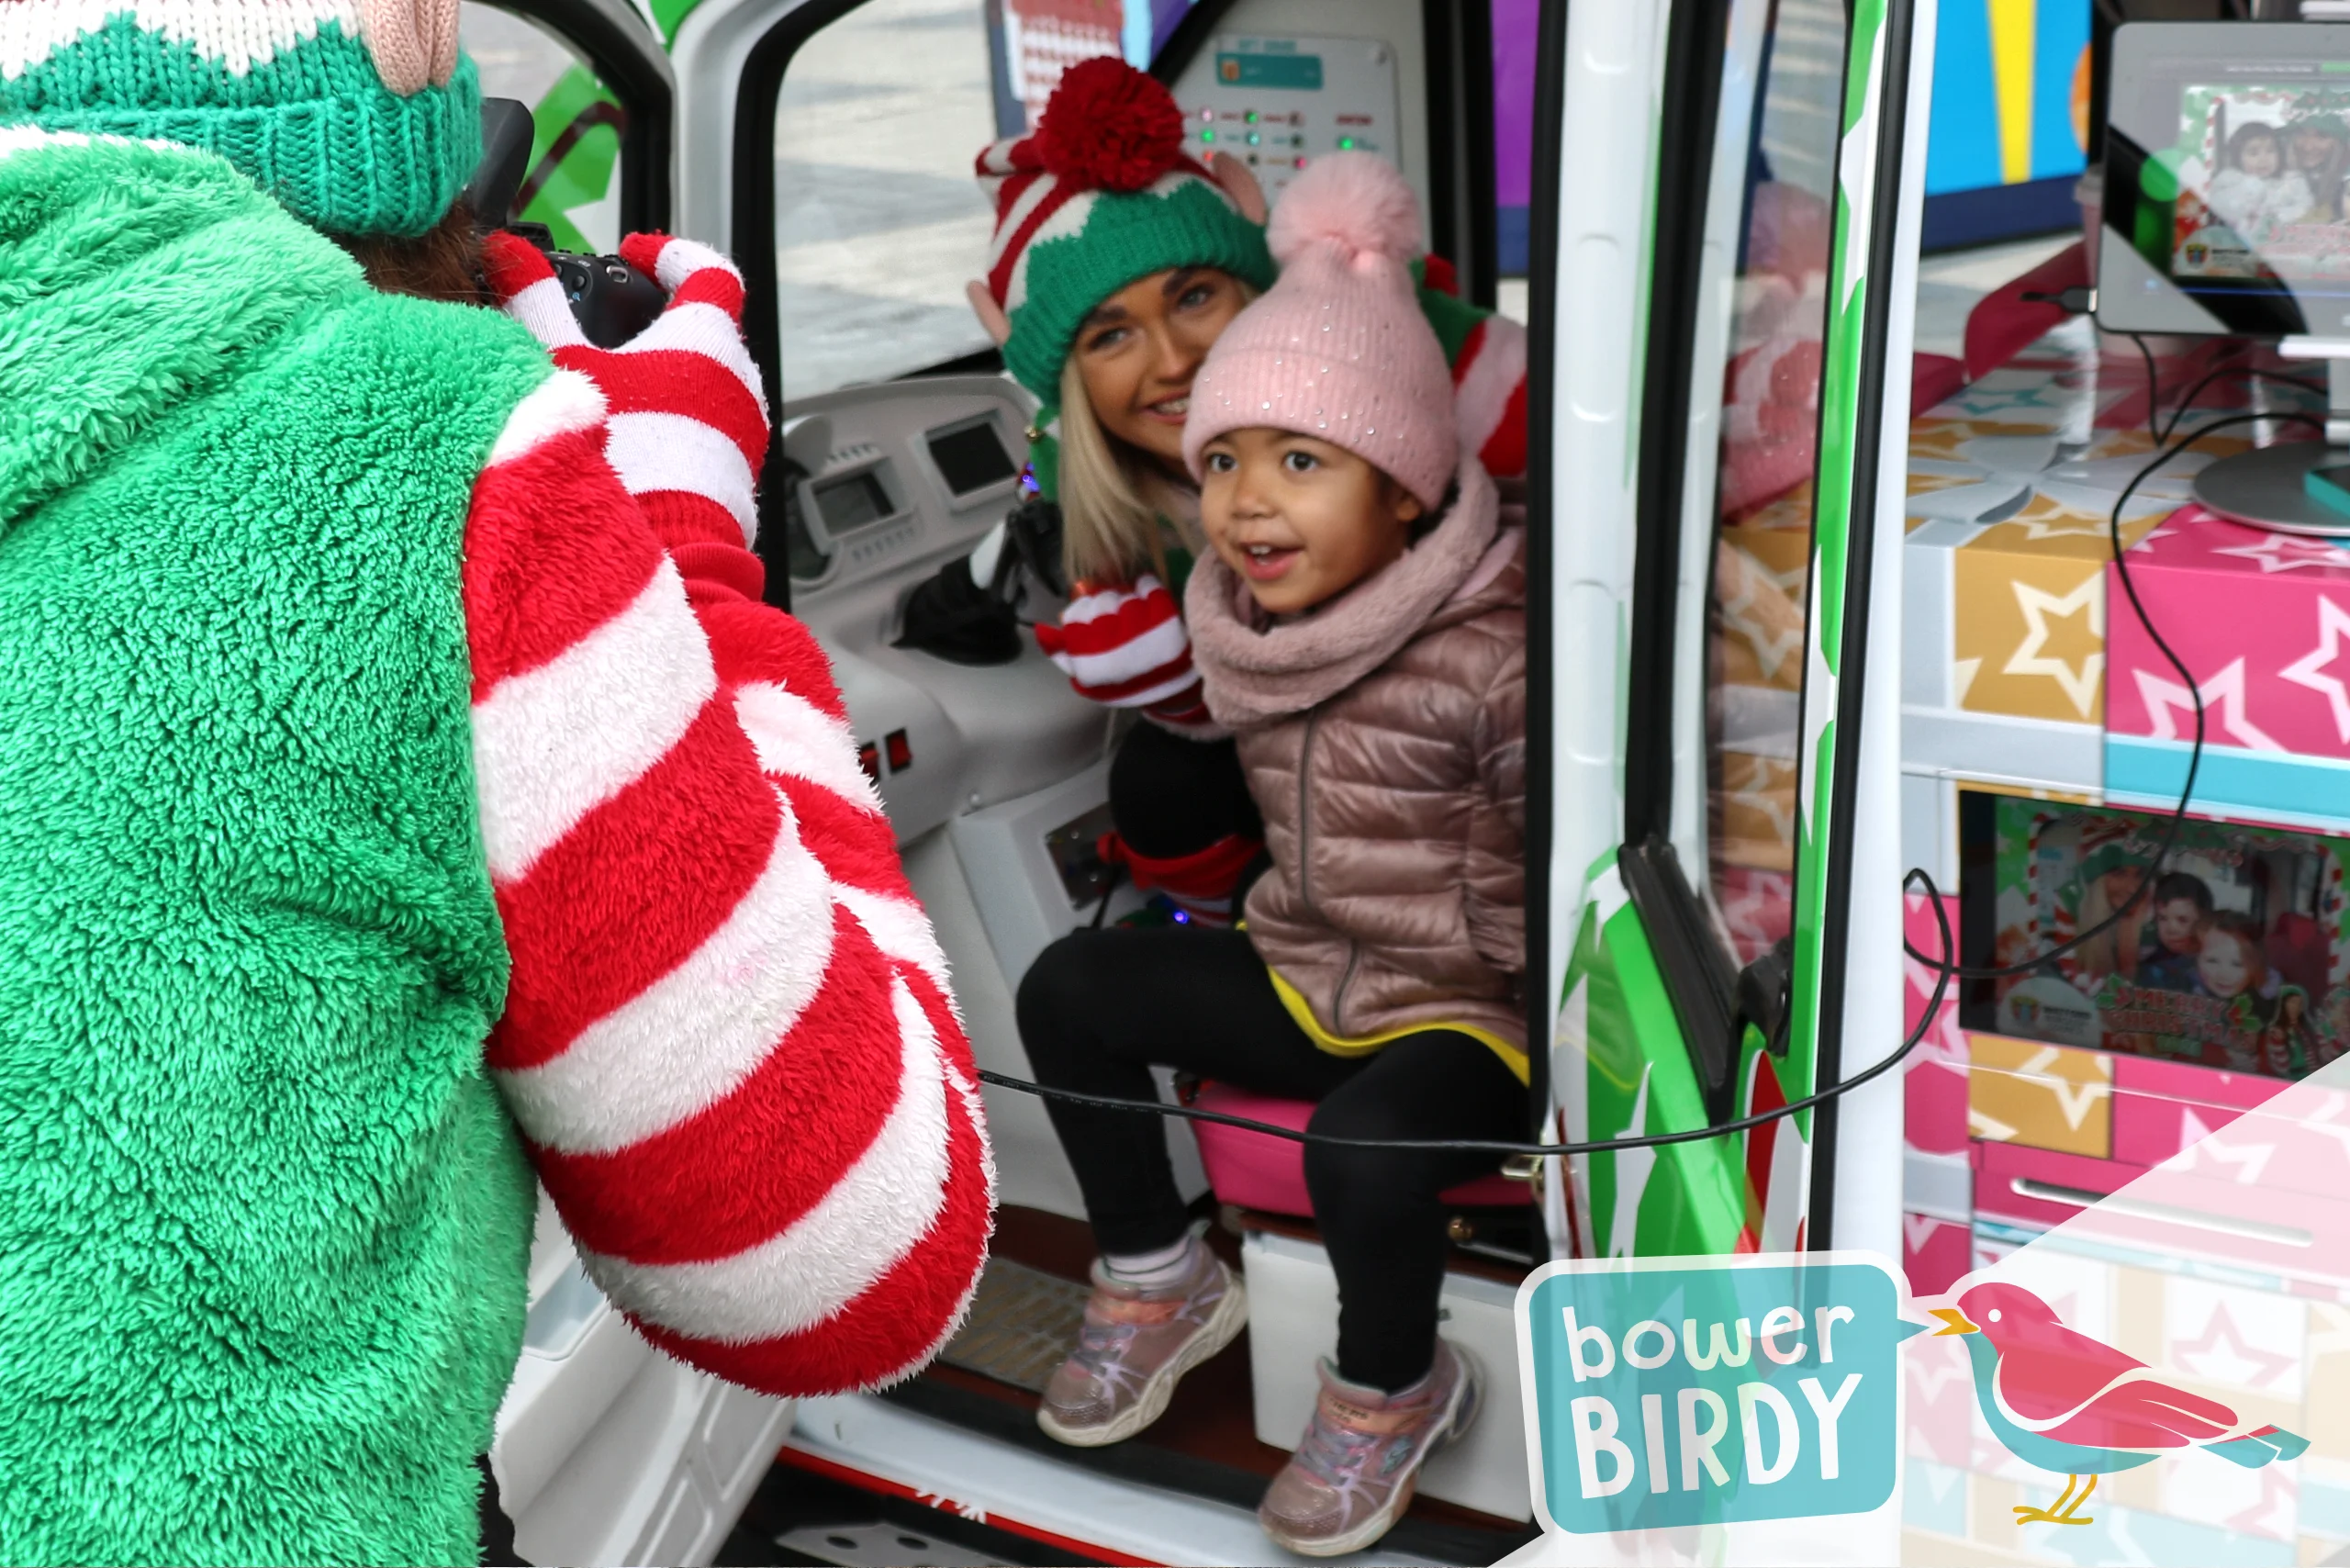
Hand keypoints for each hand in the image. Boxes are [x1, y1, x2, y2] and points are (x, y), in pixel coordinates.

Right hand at [482, 231, 769, 548]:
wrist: (667, 553)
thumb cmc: (624, 458)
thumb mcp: (566, 367)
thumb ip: (536, 302)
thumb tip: (506, 252)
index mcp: (710, 340)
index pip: (710, 271)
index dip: (670, 254)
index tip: (637, 256)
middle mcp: (741, 382)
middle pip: (709, 329)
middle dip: (661, 321)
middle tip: (614, 327)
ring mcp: (746, 433)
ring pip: (711, 384)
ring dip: (668, 376)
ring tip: (617, 388)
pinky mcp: (739, 476)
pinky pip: (712, 433)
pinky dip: (679, 423)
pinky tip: (633, 442)